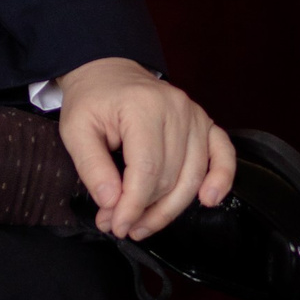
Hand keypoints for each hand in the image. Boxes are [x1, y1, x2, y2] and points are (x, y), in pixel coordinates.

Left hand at [55, 58, 234, 239]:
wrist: (109, 73)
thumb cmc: (92, 101)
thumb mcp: (75, 131)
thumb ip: (92, 168)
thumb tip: (112, 203)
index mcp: (142, 107)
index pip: (146, 171)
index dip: (133, 206)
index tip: (117, 226)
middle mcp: (176, 109)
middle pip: (170, 178)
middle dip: (146, 210)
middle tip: (121, 227)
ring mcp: (195, 115)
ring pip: (192, 176)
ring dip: (171, 209)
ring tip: (145, 225)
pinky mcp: (205, 122)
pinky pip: (223, 154)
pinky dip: (221, 179)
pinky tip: (208, 200)